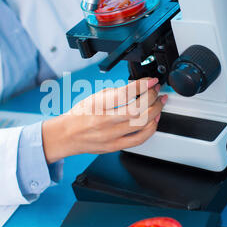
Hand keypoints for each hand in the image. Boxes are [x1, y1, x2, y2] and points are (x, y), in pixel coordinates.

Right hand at [42, 78, 167, 163]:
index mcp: (98, 106)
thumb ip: (116, 93)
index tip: (151, 80)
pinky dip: (151, 128)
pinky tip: (154, 120)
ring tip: (159, 103)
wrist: (67, 135)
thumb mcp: (94, 97)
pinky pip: (139, 139)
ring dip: (156, 111)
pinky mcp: (115, 146)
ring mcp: (110, 136)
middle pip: (137, 110)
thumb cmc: (79, 115)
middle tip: (156, 91)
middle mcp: (104, 122)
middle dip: (152, 97)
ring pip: (141, 124)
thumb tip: (137, 87)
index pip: (124, 94)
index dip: (142, 85)